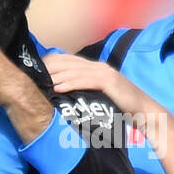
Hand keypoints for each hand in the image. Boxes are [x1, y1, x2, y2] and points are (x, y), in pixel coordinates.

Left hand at [45, 50, 173, 173]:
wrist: (144, 112)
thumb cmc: (120, 108)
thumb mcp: (98, 97)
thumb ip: (83, 92)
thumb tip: (62, 97)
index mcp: (93, 68)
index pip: (66, 61)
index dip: (48, 64)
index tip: (33, 72)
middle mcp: (97, 66)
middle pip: (66, 62)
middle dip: (47, 67)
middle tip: (30, 74)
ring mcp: (103, 72)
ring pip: (73, 70)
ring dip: (54, 75)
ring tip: (39, 80)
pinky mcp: (108, 81)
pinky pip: (85, 80)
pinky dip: (70, 83)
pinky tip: (57, 87)